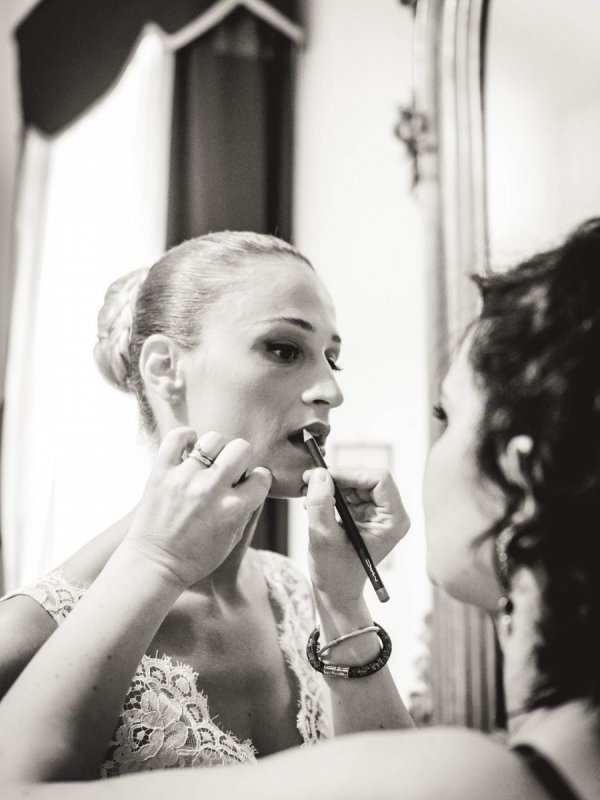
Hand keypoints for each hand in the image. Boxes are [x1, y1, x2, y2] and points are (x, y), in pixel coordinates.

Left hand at [123, 427, 271, 588]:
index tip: (249, 484)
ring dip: (215, 450)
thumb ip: (246, 508)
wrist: (154, 565)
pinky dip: (186, 437)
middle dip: (240, 459)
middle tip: (229, 471)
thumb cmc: (195, 557)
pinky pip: (176, 437)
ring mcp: (185, 478)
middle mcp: (211, 489)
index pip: (261, 477)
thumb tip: (253, 480)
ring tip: (207, 461)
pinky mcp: (161, 472)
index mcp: (233, 509)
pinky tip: (189, 448)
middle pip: (241, 448)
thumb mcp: (232, 539)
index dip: (258, 480)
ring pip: (213, 439)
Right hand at [303, 466, 409, 606]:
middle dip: (337, 479)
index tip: (324, 478)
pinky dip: (331, 494)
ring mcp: (379, 513)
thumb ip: (321, 504)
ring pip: (356, 482)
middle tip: (309, 482)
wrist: (335, 591)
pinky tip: (315, 505)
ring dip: (331, 487)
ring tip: (309, 498)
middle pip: (367, 477)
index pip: (380, 480)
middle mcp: (391, 514)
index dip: (351, 474)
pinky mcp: (366, 513)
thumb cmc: (334, 572)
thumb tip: (319, 473)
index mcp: (392, 522)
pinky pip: (349, 491)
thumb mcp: (323, 538)